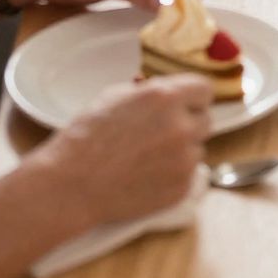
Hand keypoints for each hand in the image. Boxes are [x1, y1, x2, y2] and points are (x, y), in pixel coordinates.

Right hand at [41, 76, 212, 228]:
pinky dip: (173, 174)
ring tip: (148, 157)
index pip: (205, 89)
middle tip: (164, 131)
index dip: (194, 96)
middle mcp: (180, 127)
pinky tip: (147, 175)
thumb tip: (167, 93)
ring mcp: (183, 161)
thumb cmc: (86, 137)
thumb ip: (149, 92)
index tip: (187, 103)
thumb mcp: (115, 97)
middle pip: (206, 120)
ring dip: (181, 150)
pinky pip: (188, 175)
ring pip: (197, 149)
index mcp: (165, 98)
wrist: (72, 185)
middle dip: (189, 122)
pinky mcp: (181, 188)